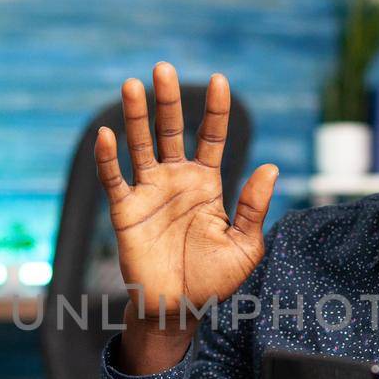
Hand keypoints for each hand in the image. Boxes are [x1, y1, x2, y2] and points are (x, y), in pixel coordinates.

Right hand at [95, 63, 277, 372]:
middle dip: (168, 100)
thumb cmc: (214, 280)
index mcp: (207, 184)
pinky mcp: (126, 211)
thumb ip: (254, 207)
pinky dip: (108, 158)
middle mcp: (176, 180)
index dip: (215, 110)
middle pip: (172, 131)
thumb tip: (272, 167)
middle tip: (163, 69)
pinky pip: (115, 179)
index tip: (219, 80)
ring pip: (141, 145)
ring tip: (132, 85)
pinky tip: (106, 135)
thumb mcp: (245, 245)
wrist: (178, 309)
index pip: (212, 137)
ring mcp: (149, 192)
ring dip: (135, 116)